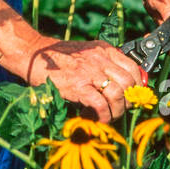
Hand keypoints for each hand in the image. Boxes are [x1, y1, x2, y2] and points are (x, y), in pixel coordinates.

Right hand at [20, 38, 147, 123]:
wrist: (32, 54)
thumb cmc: (57, 57)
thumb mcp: (85, 52)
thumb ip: (102, 62)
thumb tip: (119, 84)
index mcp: (103, 50)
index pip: (133, 68)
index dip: (137, 85)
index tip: (133, 96)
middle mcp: (99, 58)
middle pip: (128, 83)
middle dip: (128, 101)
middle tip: (121, 109)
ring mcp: (89, 71)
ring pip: (117, 94)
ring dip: (117, 110)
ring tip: (109, 116)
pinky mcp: (77, 85)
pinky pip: (100, 104)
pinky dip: (103, 115)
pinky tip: (97, 119)